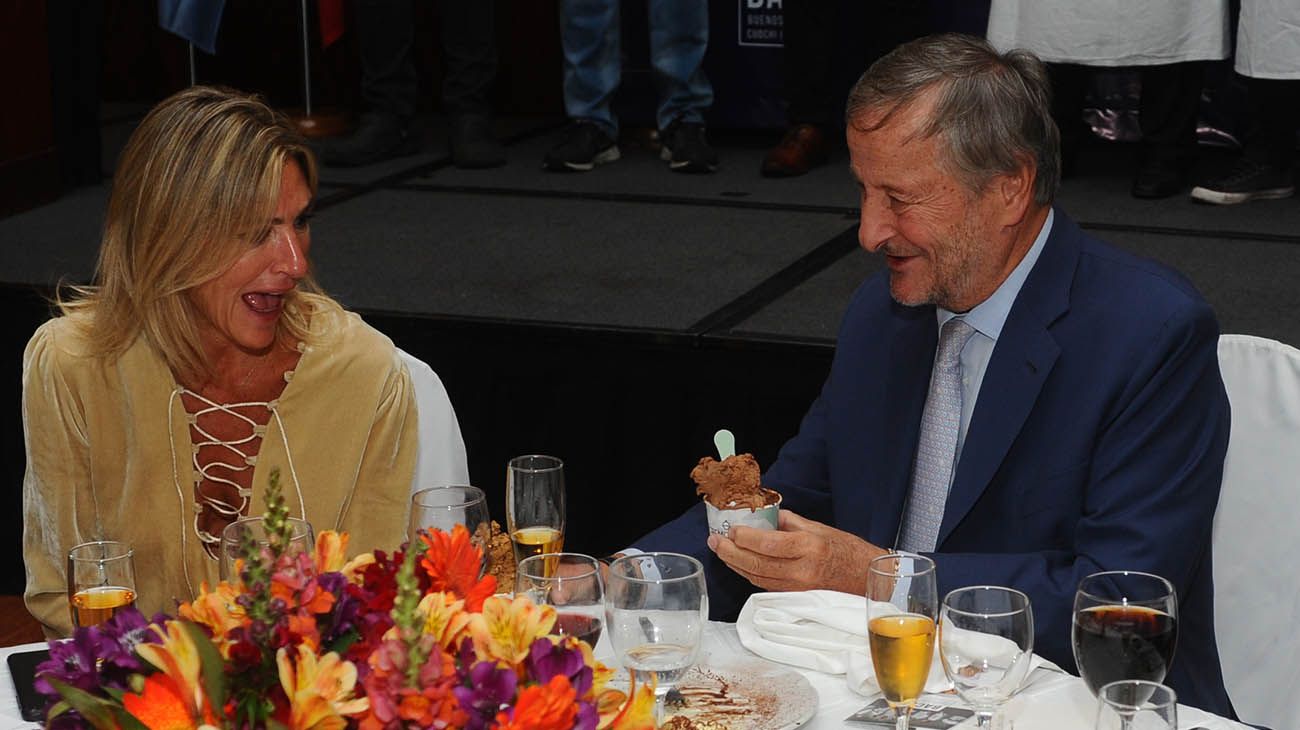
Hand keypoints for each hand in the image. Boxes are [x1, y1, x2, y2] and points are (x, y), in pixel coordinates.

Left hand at [706, 510, 890, 593]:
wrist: (867, 579)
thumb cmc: (847, 550)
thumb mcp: (820, 528)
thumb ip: (790, 522)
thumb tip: (767, 515)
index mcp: (808, 547)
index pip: (767, 544)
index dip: (744, 537)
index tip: (731, 529)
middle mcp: (801, 570)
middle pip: (756, 564)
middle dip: (730, 552)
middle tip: (715, 541)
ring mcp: (797, 587)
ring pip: (757, 577)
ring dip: (735, 564)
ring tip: (721, 551)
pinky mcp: (795, 596)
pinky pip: (766, 585)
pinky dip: (749, 574)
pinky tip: (739, 565)